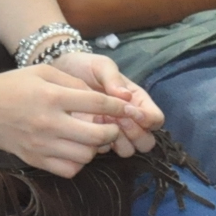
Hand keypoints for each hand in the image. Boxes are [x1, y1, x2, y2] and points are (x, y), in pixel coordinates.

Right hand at [0, 65, 130, 176]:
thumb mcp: (41, 72)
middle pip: (98, 135)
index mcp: (53, 96)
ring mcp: (42, 144)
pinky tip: (73, 151)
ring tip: (89, 139)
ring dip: (94, 148)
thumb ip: (71, 82)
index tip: (125, 109)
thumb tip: (98, 98)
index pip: (98, 105)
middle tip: (109, 127)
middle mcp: (50, 122)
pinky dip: (78, 163)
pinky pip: (69, 170)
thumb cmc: (10, 84)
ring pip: (87, 156)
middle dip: (111, 131)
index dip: (118, 107)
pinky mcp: (34, 159)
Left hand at [46, 51, 161, 155]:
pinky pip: (106, 150)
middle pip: (147, 141)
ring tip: (100, 121)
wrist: (59, 73)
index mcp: (137, 101)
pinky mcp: (97, 138)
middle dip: (135, 134)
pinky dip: (100, 142)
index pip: (156, 119)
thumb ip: (113, 78)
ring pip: (129, 150)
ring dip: (118, 141)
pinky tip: (87, 126)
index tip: (130, 110)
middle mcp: (130, 120)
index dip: (148, 119)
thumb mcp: (101, 65)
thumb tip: (126, 96)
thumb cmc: (84, 67)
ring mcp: (114, 131)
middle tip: (116, 118)